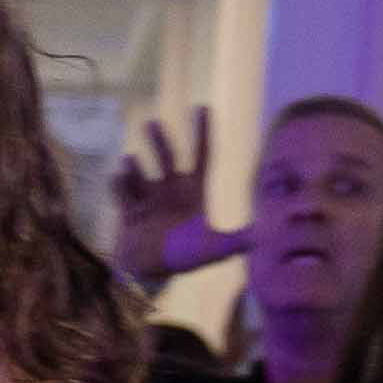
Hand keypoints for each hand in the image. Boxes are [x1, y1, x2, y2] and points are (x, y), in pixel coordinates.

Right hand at [110, 113, 244, 287]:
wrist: (151, 275)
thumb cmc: (183, 258)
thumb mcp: (213, 249)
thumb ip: (236, 240)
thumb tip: (264, 236)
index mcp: (193, 193)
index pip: (202, 157)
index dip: (203, 133)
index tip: (203, 108)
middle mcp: (171, 191)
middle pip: (168, 159)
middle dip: (160, 141)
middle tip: (151, 123)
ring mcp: (149, 199)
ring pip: (142, 174)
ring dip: (136, 165)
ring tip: (130, 158)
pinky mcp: (129, 211)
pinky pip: (123, 193)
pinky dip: (120, 184)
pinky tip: (118, 176)